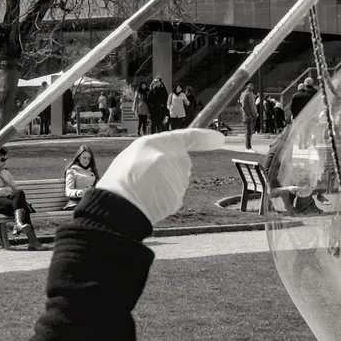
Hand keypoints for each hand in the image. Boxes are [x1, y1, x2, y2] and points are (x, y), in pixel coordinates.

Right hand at [96, 128, 227, 226]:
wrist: (121, 203)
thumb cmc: (123, 177)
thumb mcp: (136, 151)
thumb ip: (156, 152)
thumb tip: (169, 164)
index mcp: (164, 143)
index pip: (190, 137)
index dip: (205, 137)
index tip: (219, 139)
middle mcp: (176, 159)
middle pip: (180, 163)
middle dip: (169, 168)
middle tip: (144, 175)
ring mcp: (179, 180)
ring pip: (175, 181)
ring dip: (163, 184)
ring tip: (142, 188)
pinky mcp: (178, 199)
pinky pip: (172, 196)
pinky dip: (161, 198)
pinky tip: (147, 199)